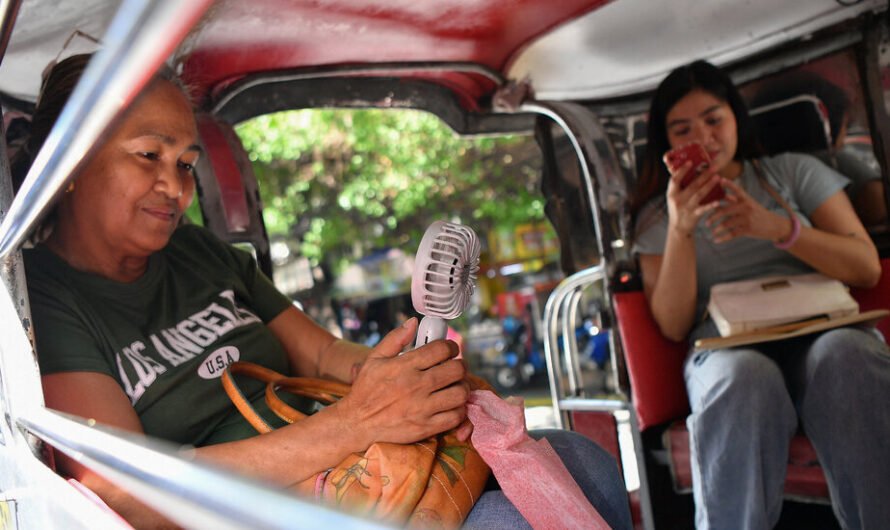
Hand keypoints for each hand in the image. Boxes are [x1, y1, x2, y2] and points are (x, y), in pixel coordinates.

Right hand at [336, 318, 468, 448]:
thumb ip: (394, 339)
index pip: (441, 349)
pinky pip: (455, 416)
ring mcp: (422, 408)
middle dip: (459, 366)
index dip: (451, 347)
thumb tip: (413, 322)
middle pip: (457, 370)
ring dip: (461, 388)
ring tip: (454, 387)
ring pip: (460, 393)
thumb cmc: (366, 390)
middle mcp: (416, 385)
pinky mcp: (426, 427)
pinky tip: (450, 405)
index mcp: (405, 366)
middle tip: (454, 368)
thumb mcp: (374, 359)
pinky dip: (458, 409)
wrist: (357, 423)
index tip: (451, 350)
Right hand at [665, 161, 721, 236]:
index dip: (682, 170)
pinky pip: (704, 209)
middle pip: (691, 185)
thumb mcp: (673, 198)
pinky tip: (718, 201)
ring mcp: (686, 207)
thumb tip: (685, 169)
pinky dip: (711, 205)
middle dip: (703, 175)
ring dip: (709, 185)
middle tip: (713, 168)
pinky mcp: (693, 215)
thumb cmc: (677, 209)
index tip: (690, 162)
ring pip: (699, 194)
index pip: (675, 179)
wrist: (678, 228)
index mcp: (671, 194)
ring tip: (718, 177)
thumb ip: (678, 187)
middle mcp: (678, 200)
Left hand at [706, 178, 791, 242]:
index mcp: (746, 199)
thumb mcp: (749, 204)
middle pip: (725, 210)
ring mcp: (748, 218)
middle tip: (706, 222)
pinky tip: (715, 240)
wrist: (774, 225)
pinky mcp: (749, 229)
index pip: (737, 190)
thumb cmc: (757, 213)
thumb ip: (735, 199)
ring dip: (717, 229)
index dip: (729, 184)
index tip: (720, 180)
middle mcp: (746, 207)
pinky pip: (732, 234)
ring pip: (727, 223)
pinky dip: (722, 238)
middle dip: (713, 217)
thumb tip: (721, 195)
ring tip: (712, 232)